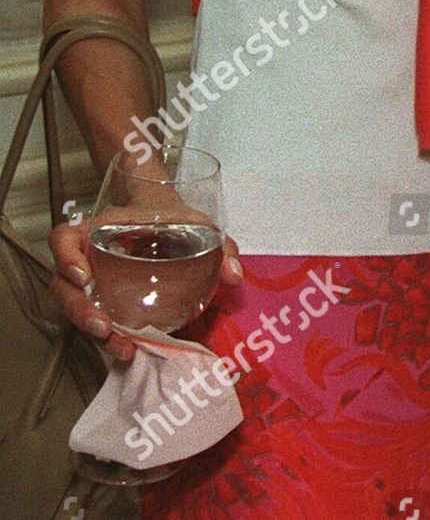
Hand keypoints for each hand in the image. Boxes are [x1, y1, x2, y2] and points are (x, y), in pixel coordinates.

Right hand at [49, 217, 243, 363]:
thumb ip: (219, 244)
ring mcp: (90, 279)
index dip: (65, 256)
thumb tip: (234, 275)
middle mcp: (86, 255)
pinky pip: (92, 317)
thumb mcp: (196, 221)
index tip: (83, 275)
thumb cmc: (170, 215)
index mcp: (98, 229)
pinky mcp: (101, 298)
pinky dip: (104, 334)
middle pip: (63, 285)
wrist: (164, 216)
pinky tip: (126, 345)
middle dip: (79, 310)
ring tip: (119, 345)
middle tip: (104, 327)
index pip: (63, 239)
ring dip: (89, 329)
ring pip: (73, 306)